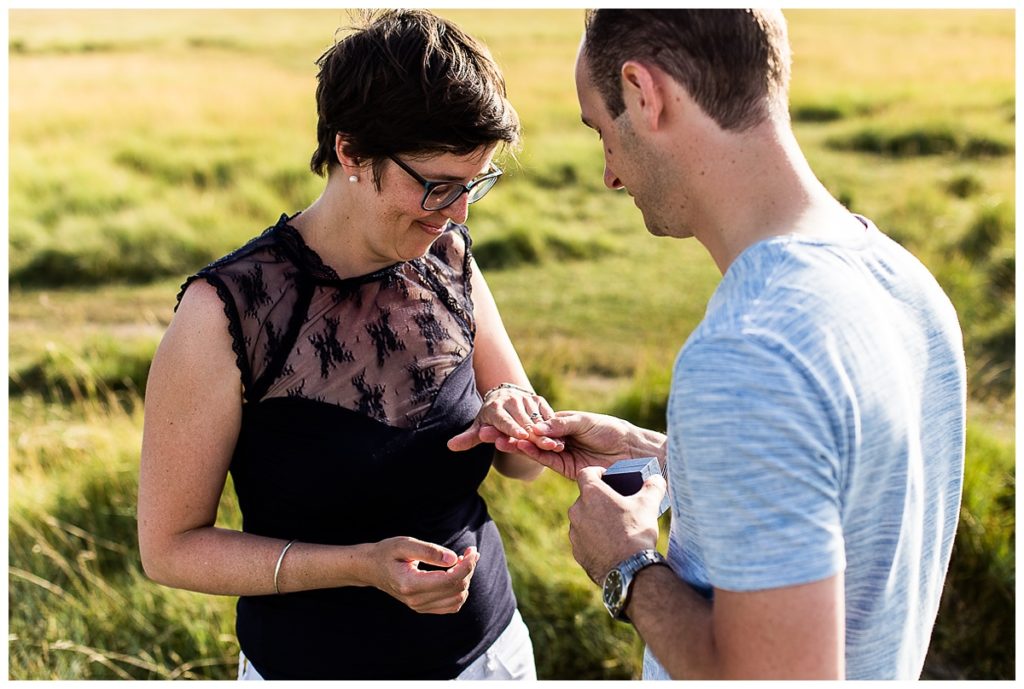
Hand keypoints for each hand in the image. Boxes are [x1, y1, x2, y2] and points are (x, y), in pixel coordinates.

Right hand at [368, 537, 478, 613]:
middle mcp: (416, 600)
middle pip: (456, 589)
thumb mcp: (405, 545)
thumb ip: (429, 551)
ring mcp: (419, 607)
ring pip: (457, 599)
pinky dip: (459, 590)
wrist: (371, 568)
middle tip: (469, 552)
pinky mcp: (423, 608)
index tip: (472, 550)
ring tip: (462, 561)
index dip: (467, 565)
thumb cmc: (387, 553)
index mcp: (411, 584)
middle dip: (468, 569)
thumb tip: (454, 559)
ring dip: (465, 580)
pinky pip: (451, 605)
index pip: (450, 580)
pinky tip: (455, 574)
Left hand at [448, 384, 564, 453]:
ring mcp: (526, 398)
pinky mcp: (538, 399)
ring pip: (537, 418)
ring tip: (556, 445)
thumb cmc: (489, 418)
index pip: (504, 420)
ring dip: (548, 432)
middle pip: (523, 421)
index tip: (520, 436)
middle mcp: (511, 400)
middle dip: (534, 435)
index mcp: (494, 407)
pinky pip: (547, 413)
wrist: (503, 398)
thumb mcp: (478, 427)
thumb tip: (450, 446)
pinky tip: (561, 438)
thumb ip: (468, 438)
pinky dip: (554, 426)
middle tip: (545, 448)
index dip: (512, 428)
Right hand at [491, 411, 635, 478]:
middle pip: (532, 438)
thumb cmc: (610, 429)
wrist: (631, 450)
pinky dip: (535, 454)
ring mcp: (563, 454)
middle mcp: (560, 439)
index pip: (537, 423)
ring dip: (519, 446)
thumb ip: (561, 424)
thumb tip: (536, 427)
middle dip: (511, 435)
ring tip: (502, 441)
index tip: (500, 419)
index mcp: (563, 424)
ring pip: (537, 450)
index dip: (519, 422)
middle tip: (490, 432)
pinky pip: (548, 461)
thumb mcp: (585, 421)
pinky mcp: (568, 469)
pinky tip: (522, 447)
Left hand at [568, 466, 665, 583]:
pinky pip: (583, 539)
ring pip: (583, 519)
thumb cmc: (636, 532)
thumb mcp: (649, 505)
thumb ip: (653, 487)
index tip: (606, 477)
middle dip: (599, 499)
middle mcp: (577, 511)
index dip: (596, 472)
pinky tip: (610, 545)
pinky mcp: (577, 551)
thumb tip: (657, 479)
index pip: (586, 473)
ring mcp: (574, 532)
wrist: (629, 569)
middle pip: (585, 498)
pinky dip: (593, 539)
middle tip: (616, 505)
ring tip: (614, 527)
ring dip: (594, 519)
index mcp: (592, 494)